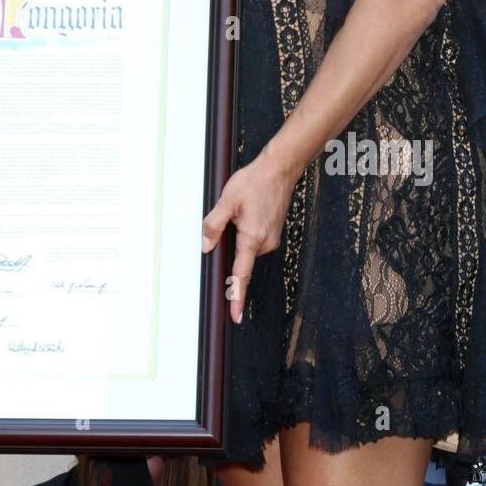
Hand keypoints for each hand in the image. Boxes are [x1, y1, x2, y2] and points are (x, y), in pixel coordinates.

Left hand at [202, 147, 297, 324]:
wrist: (280, 169)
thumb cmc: (255, 182)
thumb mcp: (227, 200)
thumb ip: (214, 225)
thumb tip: (206, 246)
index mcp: (253, 238)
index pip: (242, 274)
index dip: (237, 296)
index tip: (235, 316)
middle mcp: (265, 243)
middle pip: (240, 258)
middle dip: (230, 247)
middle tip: (229, 217)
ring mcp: (271, 239)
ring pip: (246, 249)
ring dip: (238, 237)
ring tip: (241, 209)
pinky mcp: (273, 234)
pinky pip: (253, 241)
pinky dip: (245, 233)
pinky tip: (247, 213)